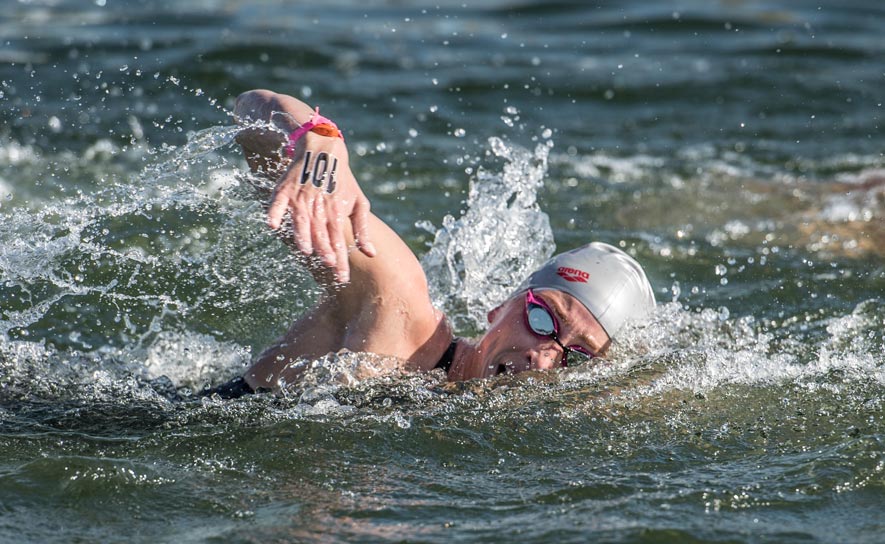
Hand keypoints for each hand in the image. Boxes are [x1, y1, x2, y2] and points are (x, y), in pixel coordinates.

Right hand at [267, 131, 375, 282]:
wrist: (325, 149)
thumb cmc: (343, 181)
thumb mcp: (359, 203)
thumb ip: (363, 230)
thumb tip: (371, 254)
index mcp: (337, 212)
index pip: (339, 241)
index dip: (341, 260)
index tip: (343, 278)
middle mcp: (320, 206)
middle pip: (322, 233)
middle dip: (326, 251)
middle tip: (330, 267)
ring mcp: (301, 197)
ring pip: (302, 220)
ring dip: (304, 235)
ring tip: (306, 250)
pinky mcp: (285, 189)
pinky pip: (278, 203)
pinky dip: (274, 212)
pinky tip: (272, 224)